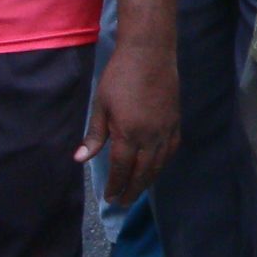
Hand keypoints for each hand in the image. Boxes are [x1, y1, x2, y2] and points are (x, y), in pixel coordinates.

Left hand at [79, 29, 180, 202]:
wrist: (150, 53)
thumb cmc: (119, 76)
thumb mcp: (100, 105)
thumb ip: (94, 135)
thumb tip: (80, 159)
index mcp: (129, 133)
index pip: (122, 168)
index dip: (116, 185)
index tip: (109, 197)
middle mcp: (151, 137)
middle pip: (143, 172)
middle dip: (132, 190)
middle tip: (122, 203)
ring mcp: (166, 130)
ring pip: (159, 164)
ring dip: (148, 181)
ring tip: (137, 191)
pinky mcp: (176, 122)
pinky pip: (171, 150)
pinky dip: (163, 164)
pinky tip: (156, 168)